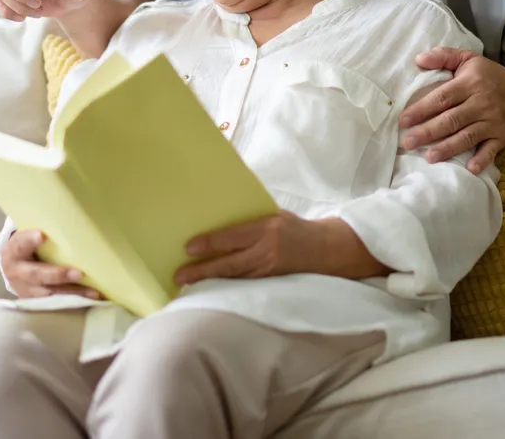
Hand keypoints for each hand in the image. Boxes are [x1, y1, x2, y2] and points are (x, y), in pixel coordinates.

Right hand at [0, 229, 100, 299]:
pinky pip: (58, 304)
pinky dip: (75, 303)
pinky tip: (93, 300)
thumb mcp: (26, 237)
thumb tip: (69, 208)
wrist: (14, 271)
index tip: (42, 235)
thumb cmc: (27, 246)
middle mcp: (18, 273)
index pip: (19, 244)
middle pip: (36, 274)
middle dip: (57, 275)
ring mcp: (28, 290)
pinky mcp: (38, 303)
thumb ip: (41, 228)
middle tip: (78, 273)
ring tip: (93, 292)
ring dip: (73, 293)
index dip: (29, 240)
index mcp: (13, 252)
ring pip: (50, 293)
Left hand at [174, 211, 336, 285]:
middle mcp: (268, 251)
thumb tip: (218, 216)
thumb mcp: (275, 214)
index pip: (233, 237)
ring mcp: (270, 271)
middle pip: (230, 264)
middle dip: (203, 270)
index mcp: (268, 229)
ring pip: (235, 280)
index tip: (188, 248)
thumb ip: (250, 219)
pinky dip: (226, 289)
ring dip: (210, 283)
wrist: (325, 249)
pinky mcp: (271, 284)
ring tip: (188, 285)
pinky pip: (245, 287)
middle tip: (180, 275)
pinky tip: (210, 291)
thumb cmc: (295, 227)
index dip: (210, 243)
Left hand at [398, 48, 504, 173]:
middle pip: (451, 119)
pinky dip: (482, 160)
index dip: (422, 108)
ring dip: (448, 148)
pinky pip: (491, 150)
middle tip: (408, 142)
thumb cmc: (490, 78)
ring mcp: (493, 122)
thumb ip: (444, 56)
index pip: (443, 97)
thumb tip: (418, 59)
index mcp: (471, 83)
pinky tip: (469, 168)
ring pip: (467, 136)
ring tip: (428, 157)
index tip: (403, 119)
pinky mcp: (501, 137)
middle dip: (429, 132)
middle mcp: (482, 103)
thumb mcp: (469, 59)